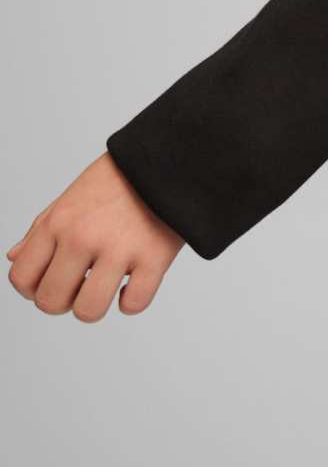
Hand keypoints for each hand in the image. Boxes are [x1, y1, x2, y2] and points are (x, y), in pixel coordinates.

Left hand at [7, 152, 183, 321]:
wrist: (173, 156)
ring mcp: (120, 248)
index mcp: (59, 222)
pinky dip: (132, 301)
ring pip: (88, 310)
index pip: (22, 278)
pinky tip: (136, 281)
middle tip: (83, 285)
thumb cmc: (121, 177)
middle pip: (51, 302)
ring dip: (96, 305)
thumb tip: (15, 258)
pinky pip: (133, 304)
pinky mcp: (155, 256)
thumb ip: (40, 229)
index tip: (54, 281)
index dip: (34, 289)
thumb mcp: (72, 196)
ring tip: (109, 286)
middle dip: (64, 301)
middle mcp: (83, 237)